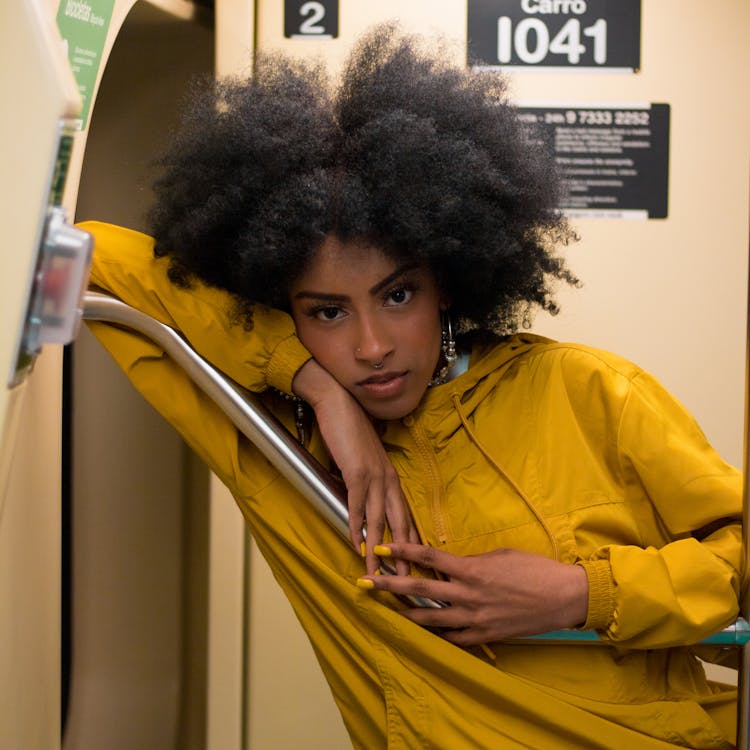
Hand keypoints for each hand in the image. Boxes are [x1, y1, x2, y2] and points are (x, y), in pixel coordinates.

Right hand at [292, 360, 418, 573]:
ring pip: (380, 521)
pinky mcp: (356, 472)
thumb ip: (368, 479)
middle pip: (400, 524)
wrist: (339, 401)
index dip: (410, 541)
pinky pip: (358, 506)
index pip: (406, 515)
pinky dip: (357, 527)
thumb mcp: (364, 458)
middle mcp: (388, 479)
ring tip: (379, 575)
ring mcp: (374, 476)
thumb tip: (364, 499)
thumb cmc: (350, 429)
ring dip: (378, 551)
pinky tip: (356, 544)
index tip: (415, 565)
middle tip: (407, 581)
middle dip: (404, 555)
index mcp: (392, 477)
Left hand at [359, 543, 588, 643]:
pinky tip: (422, 633)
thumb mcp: (500, 555)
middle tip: (365, 582)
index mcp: (471, 569)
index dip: (403, 551)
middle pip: (420, 589)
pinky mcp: (485, 635)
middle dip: (389, 585)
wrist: (563, 597)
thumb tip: (453, 567)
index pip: (428, 557)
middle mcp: (468, 595)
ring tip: (385, 611)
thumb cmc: (534, 569)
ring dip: (405, 614)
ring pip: (430, 619)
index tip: (382, 548)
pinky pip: (453, 638)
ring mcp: (475, 618)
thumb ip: (472, 562)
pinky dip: (436, 635)